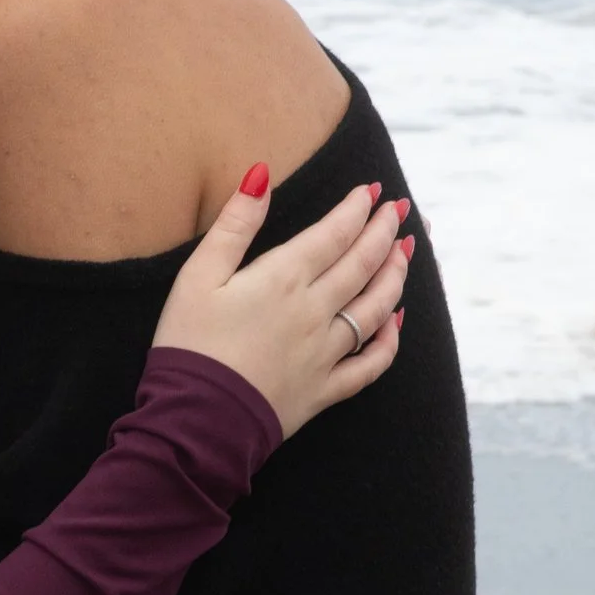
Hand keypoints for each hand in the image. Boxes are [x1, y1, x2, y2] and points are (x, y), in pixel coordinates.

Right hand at [150, 171, 410, 436]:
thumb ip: (234, 224)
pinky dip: (389, 343)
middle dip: (384, 232)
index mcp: (284, 279)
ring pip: (375, 308)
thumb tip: (260, 174)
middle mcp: (315, 311)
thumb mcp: (197, 275)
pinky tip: (396, 324)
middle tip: (401, 211)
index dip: (357, 208)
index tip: (374, 190)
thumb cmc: (189, 344)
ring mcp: (325, 352)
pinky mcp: (324, 390)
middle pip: (362, 264)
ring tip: (405, 253)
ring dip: (395, 276)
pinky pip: (369, 365)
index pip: (334, 234)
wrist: (196, 421)